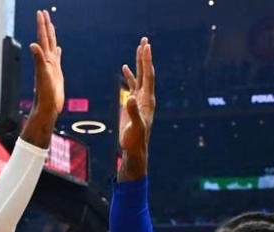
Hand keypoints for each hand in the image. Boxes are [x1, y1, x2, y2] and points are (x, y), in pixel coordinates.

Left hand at [20, 10, 63, 148]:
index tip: (40, 12)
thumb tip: (33, 45)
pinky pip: (57, 58)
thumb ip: (38, 59)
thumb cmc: (45, 94)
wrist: (48, 108)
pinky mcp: (56, 73)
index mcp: (45, 59)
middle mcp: (47, 61)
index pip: (43, 38)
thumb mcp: (42, 75)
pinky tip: (57, 49)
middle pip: (46, 39)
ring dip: (51, 36)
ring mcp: (51, 66)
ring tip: (50, 25)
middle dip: (45, 26)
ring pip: (51, 47)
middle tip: (44, 13)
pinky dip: (57, 52)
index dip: (42, 25)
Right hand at [118, 38, 154, 178]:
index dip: (147, 61)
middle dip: (145, 56)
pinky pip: (132, 85)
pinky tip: (125, 68)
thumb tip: (129, 98)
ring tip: (138, 48)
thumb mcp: (134, 126)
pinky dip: (130, 75)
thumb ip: (132, 112)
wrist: (134, 149)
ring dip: (139, 62)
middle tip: (145, 40)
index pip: (148, 76)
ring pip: (140, 76)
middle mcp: (146, 97)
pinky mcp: (133, 104)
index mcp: (148, 100)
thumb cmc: (135, 140)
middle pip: (146, 72)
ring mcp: (140, 99)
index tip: (146, 46)